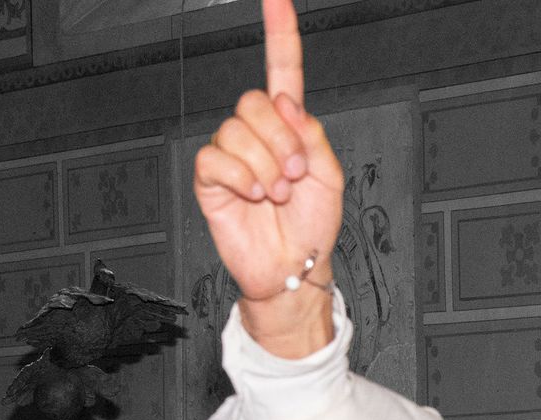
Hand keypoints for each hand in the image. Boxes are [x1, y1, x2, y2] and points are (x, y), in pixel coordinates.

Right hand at [193, 0, 343, 357]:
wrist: (292, 266)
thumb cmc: (312, 226)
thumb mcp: (329, 176)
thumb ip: (312, 134)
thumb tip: (285, 104)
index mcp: (289, 127)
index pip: (281, 69)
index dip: (279, 32)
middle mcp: (257, 134)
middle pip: (255, 101)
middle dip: (281, 141)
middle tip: (294, 176)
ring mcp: (232, 153)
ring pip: (238, 131)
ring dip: (266, 168)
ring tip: (277, 194)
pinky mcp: (211, 177)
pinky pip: (217, 157)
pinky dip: (241, 178)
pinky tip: (254, 196)